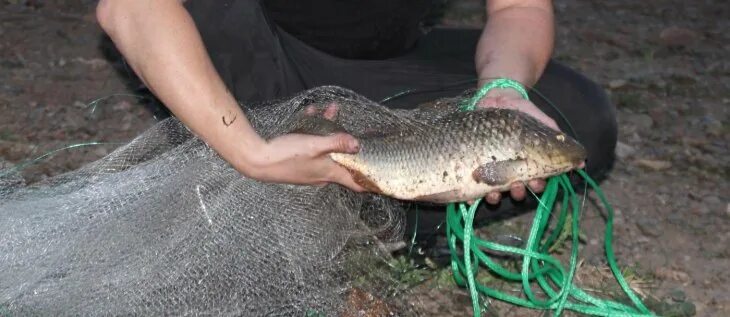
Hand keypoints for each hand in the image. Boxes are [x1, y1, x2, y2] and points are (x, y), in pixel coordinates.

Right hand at [240, 103, 365, 191]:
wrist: (256, 160)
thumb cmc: (286, 155)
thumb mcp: (315, 146)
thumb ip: (337, 143)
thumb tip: (358, 145)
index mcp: (329, 174)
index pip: (355, 183)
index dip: (369, 181)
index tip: (382, 176)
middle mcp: (321, 174)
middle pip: (342, 159)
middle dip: (347, 142)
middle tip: (352, 127)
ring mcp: (309, 168)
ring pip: (326, 149)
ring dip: (329, 130)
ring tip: (330, 110)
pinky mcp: (297, 161)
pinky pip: (312, 145)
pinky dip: (314, 131)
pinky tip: (310, 114)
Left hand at [475, 87, 558, 203]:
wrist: (495, 97)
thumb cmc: (522, 111)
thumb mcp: (542, 123)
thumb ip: (558, 140)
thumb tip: (582, 161)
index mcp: (529, 163)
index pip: (537, 181)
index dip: (538, 186)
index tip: (538, 183)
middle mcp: (511, 169)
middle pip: (516, 189)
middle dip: (518, 192)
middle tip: (517, 187)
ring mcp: (492, 168)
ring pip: (496, 190)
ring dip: (497, 196)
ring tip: (495, 194)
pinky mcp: (475, 164)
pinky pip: (473, 183)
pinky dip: (473, 193)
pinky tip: (473, 196)